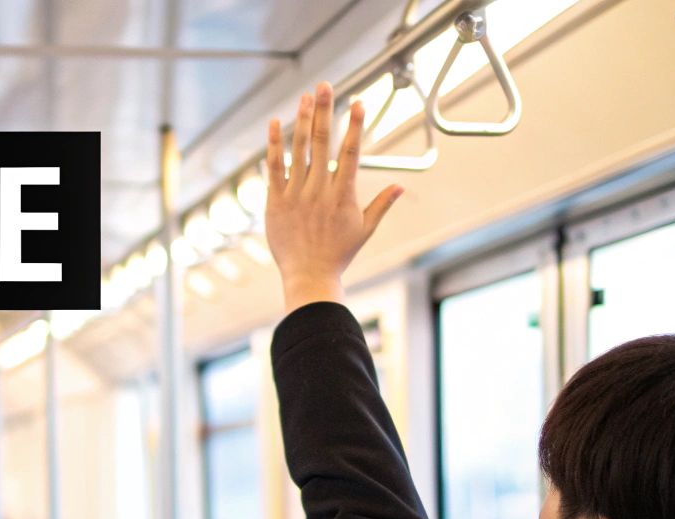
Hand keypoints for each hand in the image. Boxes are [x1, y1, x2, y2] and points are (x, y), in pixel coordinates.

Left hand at [263, 82, 404, 312]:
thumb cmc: (338, 254)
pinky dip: (274, 145)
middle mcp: (319, 190)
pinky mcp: (275, 201)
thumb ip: (381, 205)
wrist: (308, 276)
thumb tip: (401, 186)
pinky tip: (276, 123)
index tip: (358, 102)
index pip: (350, 152)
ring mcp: (295, 195)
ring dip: (303, 120)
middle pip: (322, 143)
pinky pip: (273, 168)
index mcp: (343, 195)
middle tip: (325, 85)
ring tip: (305, 96)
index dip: (354, 125)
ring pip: (298, 150)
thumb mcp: (364, 229)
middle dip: (325, 111)